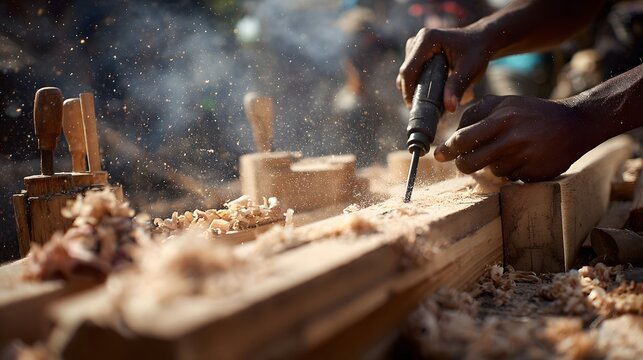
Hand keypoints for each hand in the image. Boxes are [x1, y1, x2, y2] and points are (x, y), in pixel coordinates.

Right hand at [396, 27, 490, 111]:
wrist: (482, 40)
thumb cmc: (477, 53)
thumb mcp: (469, 70)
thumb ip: (457, 87)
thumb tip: (450, 108)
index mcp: (427, 40)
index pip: (408, 70)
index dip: (408, 91)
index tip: (414, 108)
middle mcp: (418, 40)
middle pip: (406, 72)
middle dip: (411, 92)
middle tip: (421, 109)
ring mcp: (416, 44)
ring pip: (407, 73)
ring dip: (414, 88)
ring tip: (426, 102)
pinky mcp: (418, 51)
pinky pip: (412, 71)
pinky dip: (418, 83)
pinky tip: (429, 93)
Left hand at [434, 95, 593, 181]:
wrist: (575, 124)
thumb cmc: (532, 113)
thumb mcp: (506, 103)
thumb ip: (478, 113)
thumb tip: (452, 133)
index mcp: (502, 118)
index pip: (463, 139)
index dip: (447, 150)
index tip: (438, 156)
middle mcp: (512, 138)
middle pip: (470, 163)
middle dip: (463, 165)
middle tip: (463, 163)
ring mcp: (524, 158)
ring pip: (491, 172)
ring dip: (493, 165)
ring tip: (509, 152)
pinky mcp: (534, 173)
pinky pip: (510, 178)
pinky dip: (511, 171)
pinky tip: (524, 159)